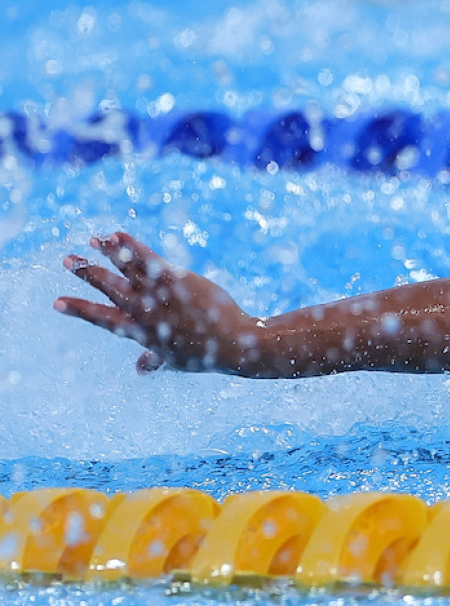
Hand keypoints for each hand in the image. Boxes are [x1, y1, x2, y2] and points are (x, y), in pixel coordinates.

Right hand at [55, 232, 259, 374]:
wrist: (236, 344)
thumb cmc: (205, 354)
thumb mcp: (174, 360)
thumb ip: (153, 361)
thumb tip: (140, 370)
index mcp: (140, 333)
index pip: (103, 320)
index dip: (80, 310)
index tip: (57, 302)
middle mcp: (145, 313)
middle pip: (110, 289)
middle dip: (87, 274)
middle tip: (66, 260)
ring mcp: (160, 295)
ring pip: (127, 269)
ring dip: (108, 253)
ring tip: (91, 241)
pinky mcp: (177, 280)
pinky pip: (150, 259)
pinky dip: (132, 246)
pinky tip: (118, 234)